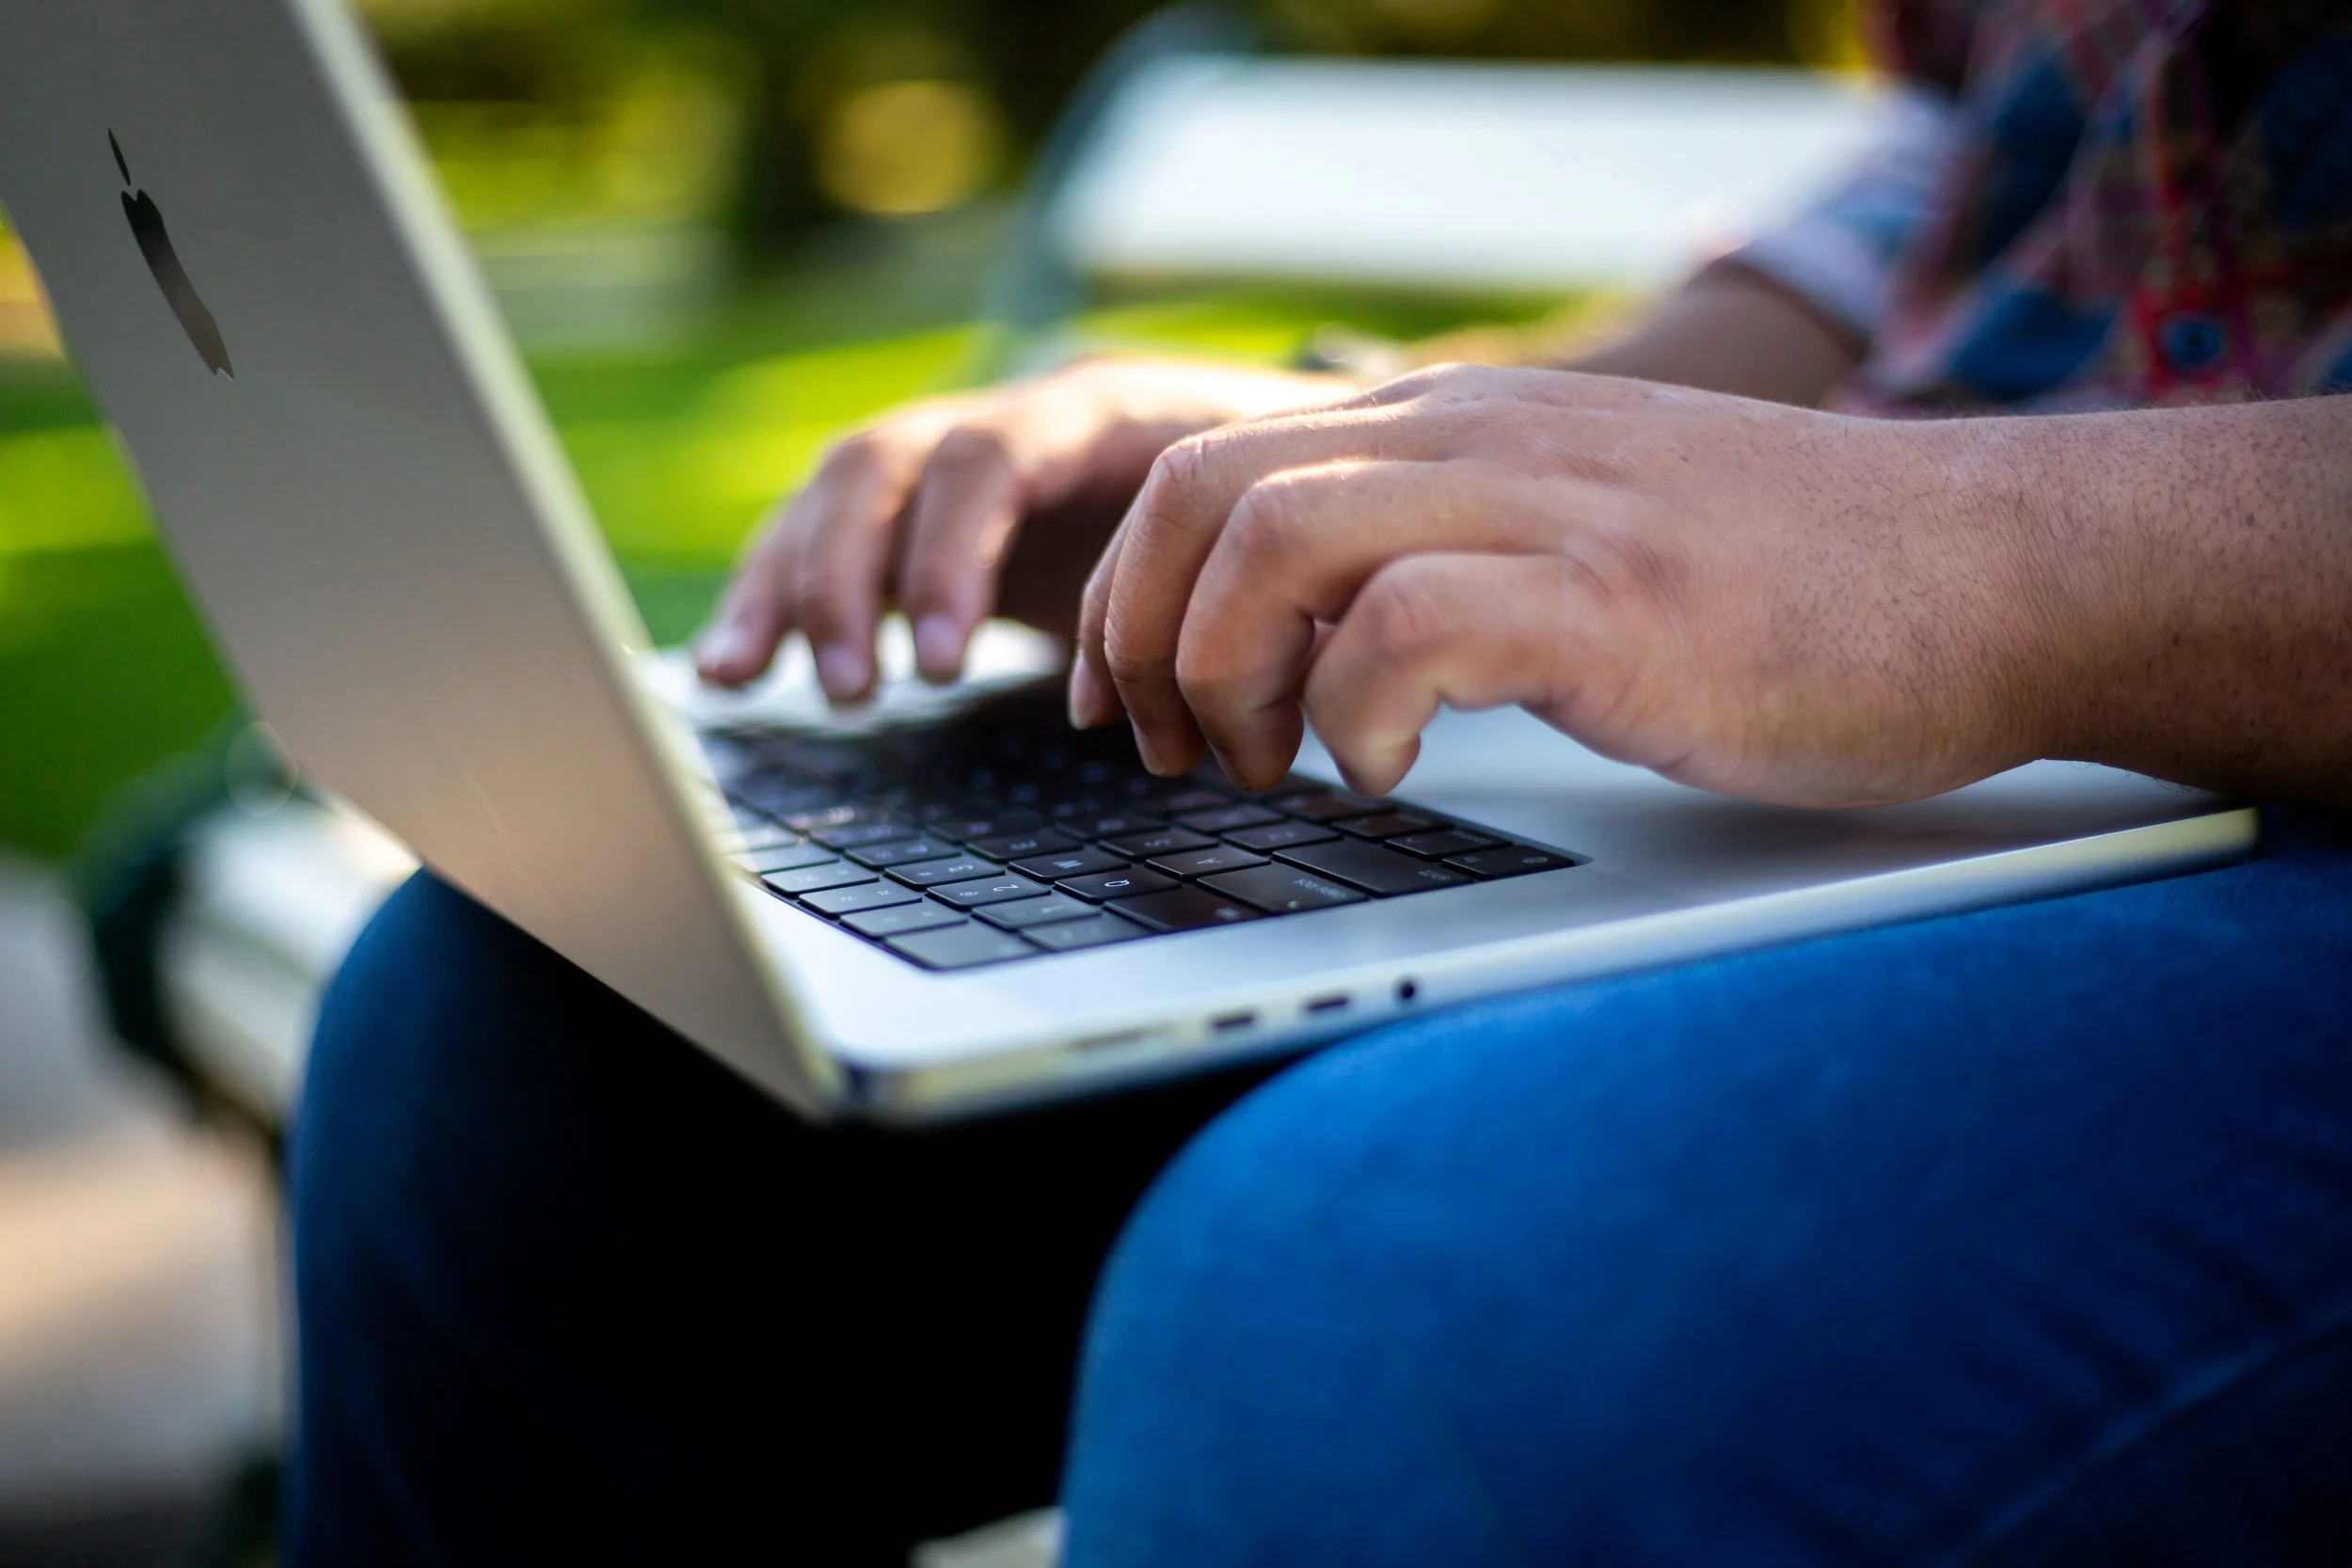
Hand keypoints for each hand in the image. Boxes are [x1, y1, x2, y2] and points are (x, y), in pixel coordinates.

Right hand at [693, 357, 1352, 702]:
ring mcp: (957, 460)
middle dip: (846, 576)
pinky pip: (827, 540)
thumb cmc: (1284, 492)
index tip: (942, 663)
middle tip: (850, 687)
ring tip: (753, 679)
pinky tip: (736, 671)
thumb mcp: (1279, 511)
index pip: (990, 460)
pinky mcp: (930, 514)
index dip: (950, 558)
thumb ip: (1230, 574)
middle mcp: (1008, 419)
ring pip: (837, 497)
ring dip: (789, 587)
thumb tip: (1203, 681)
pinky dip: (776, 600)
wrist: (1274, 446)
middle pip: (885, 465)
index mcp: (1098, 410)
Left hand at [1070, 364, 2062, 808]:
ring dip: (1227, 675)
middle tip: (1173, 754)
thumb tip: (1320, 637)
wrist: (1997, 570)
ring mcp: (1549, 510)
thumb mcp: (1586, 525)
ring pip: (1275, 540)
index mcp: (1464, 425)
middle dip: (1141, 639)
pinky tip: (1384, 773)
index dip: (1129, 592)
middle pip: (1207, 492)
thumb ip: (1457, 541)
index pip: (1212, 463)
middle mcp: (1484, 439)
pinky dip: (1351, 713)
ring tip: (1276, 767)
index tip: (1125, 704)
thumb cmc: (1798, 585)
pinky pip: (1405, 624)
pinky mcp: (1614, 601)